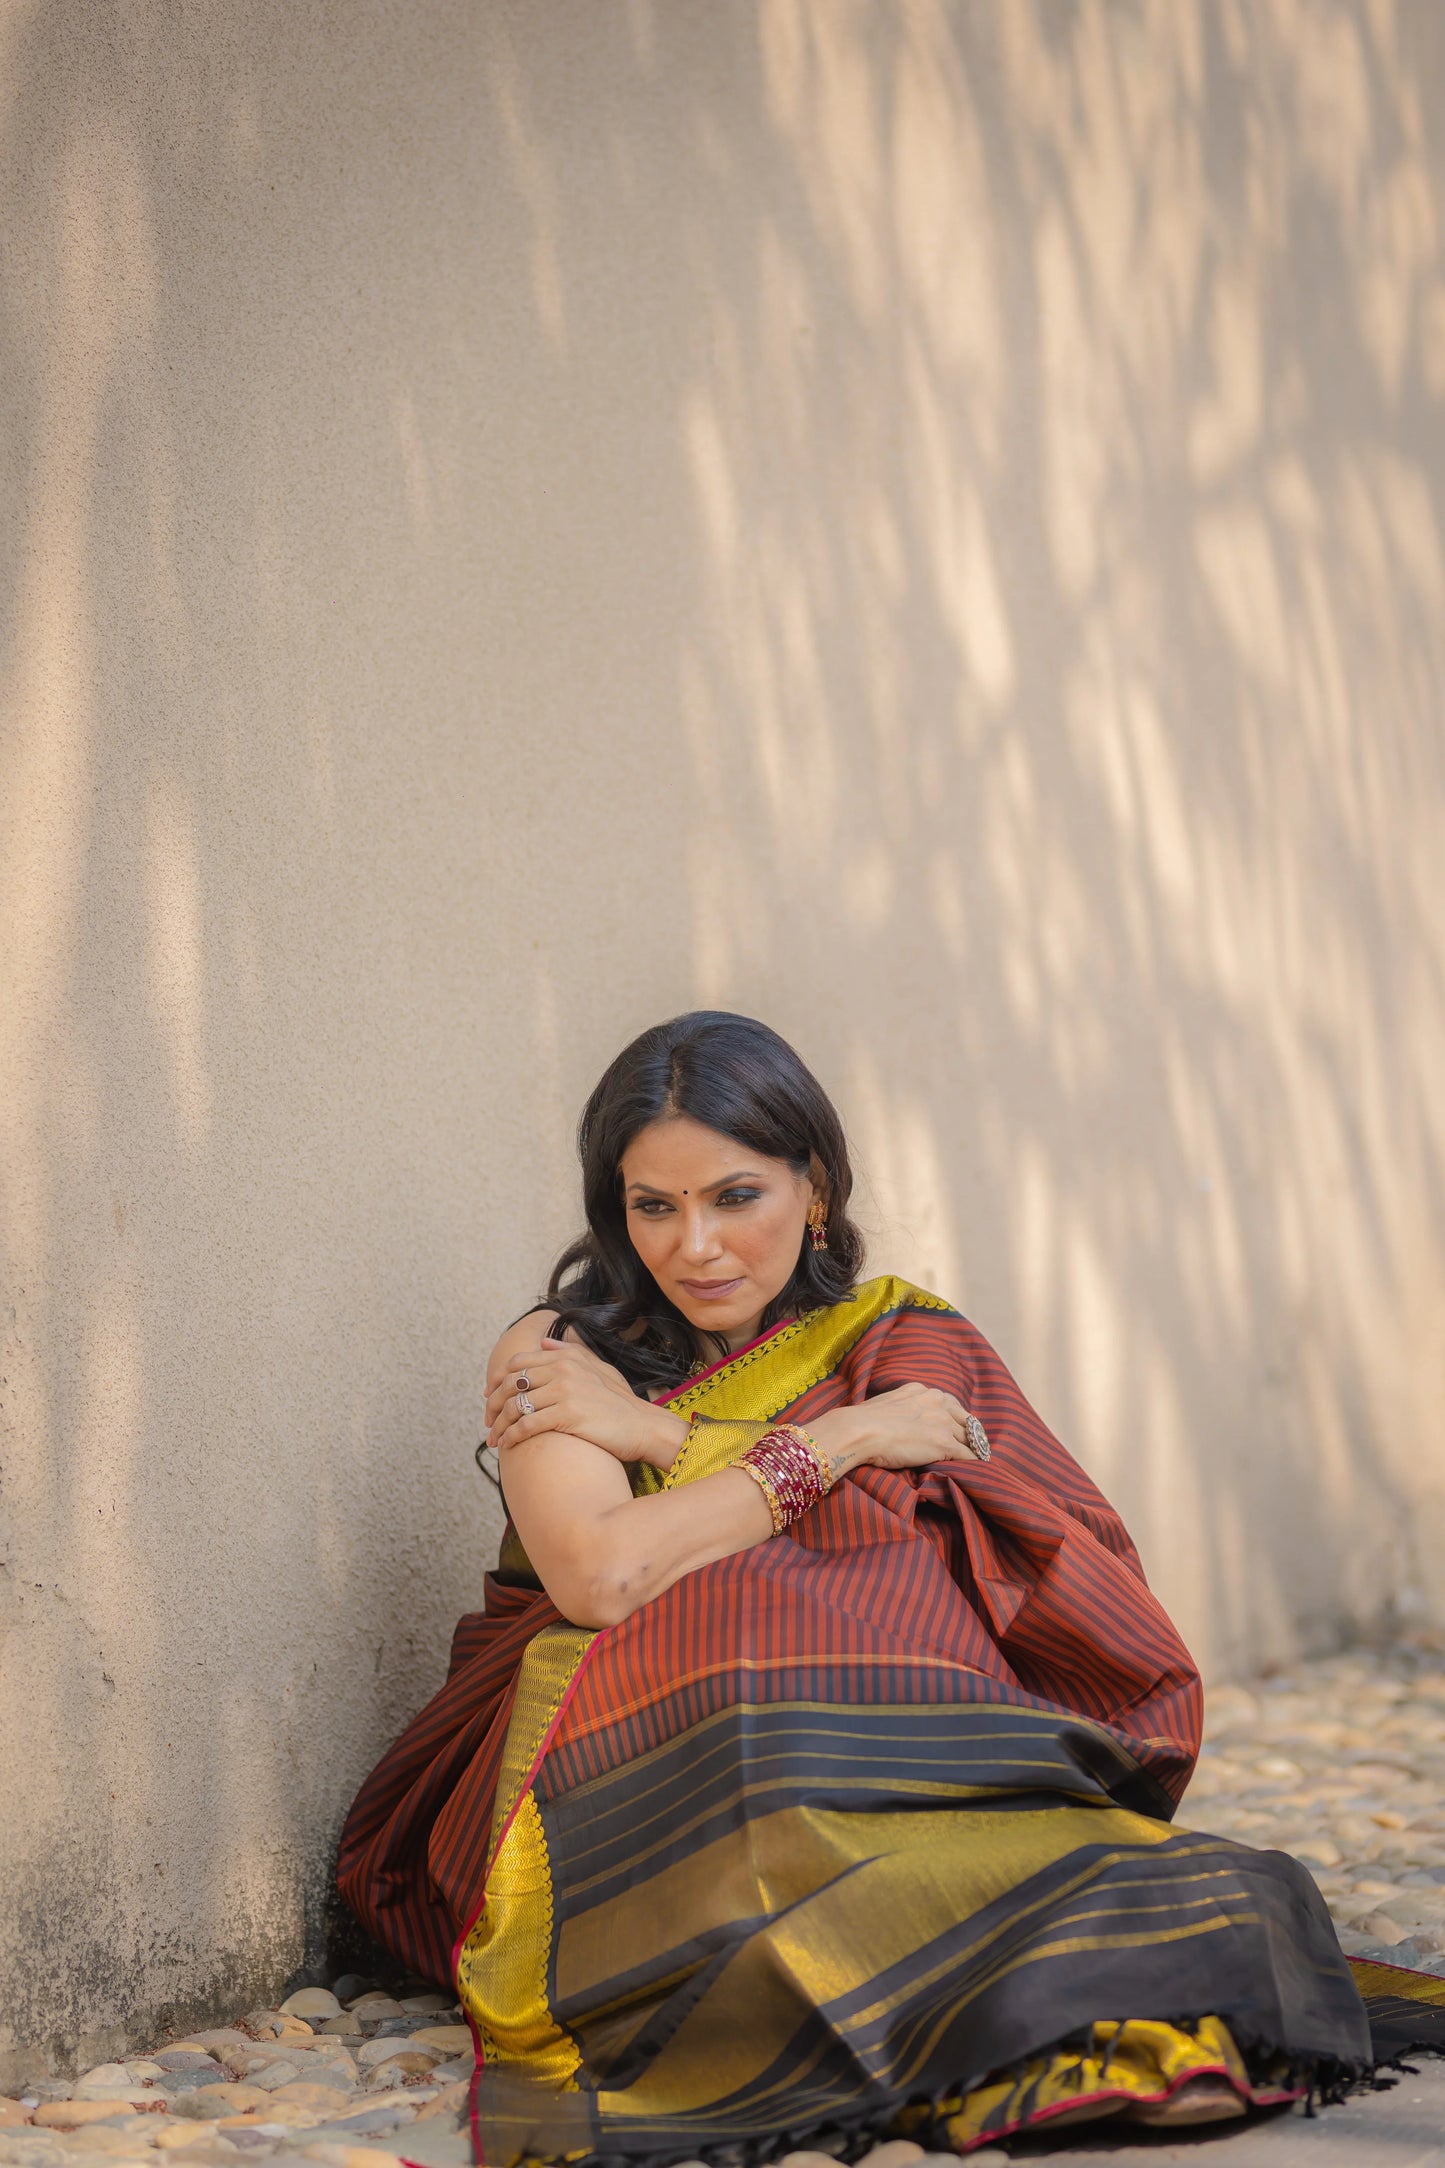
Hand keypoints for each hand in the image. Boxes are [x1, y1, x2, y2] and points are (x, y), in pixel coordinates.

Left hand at [485, 1334, 688, 1467]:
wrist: (643, 1427)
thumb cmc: (621, 1402)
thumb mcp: (599, 1368)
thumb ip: (569, 1352)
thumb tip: (543, 1340)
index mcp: (567, 1357)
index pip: (518, 1362)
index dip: (497, 1379)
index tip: (488, 1395)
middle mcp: (564, 1369)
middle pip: (511, 1384)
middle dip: (493, 1404)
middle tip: (487, 1421)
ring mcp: (565, 1391)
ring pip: (516, 1406)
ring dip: (499, 1425)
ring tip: (494, 1439)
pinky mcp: (567, 1415)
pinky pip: (527, 1425)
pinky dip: (512, 1436)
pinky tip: (507, 1445)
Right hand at [808, 1382, 986, 1481]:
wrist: (860, 1430)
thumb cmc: (863, 1421)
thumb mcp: (887, 1404)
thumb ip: (901, 1408)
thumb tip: (898, 1422)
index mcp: (921, 1391)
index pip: (949, 1404)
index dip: (955, 1419)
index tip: (957, 1429)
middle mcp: (936, 1401)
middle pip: (964, 1420)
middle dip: (969, 1434)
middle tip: (974, 1447)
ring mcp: (942, 1422)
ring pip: (969, 1438)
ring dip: (973, 1450)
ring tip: (979, 1461)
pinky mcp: (945, 1443)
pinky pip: (968, 1455)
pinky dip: (973, 1464)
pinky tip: (976, 1472)